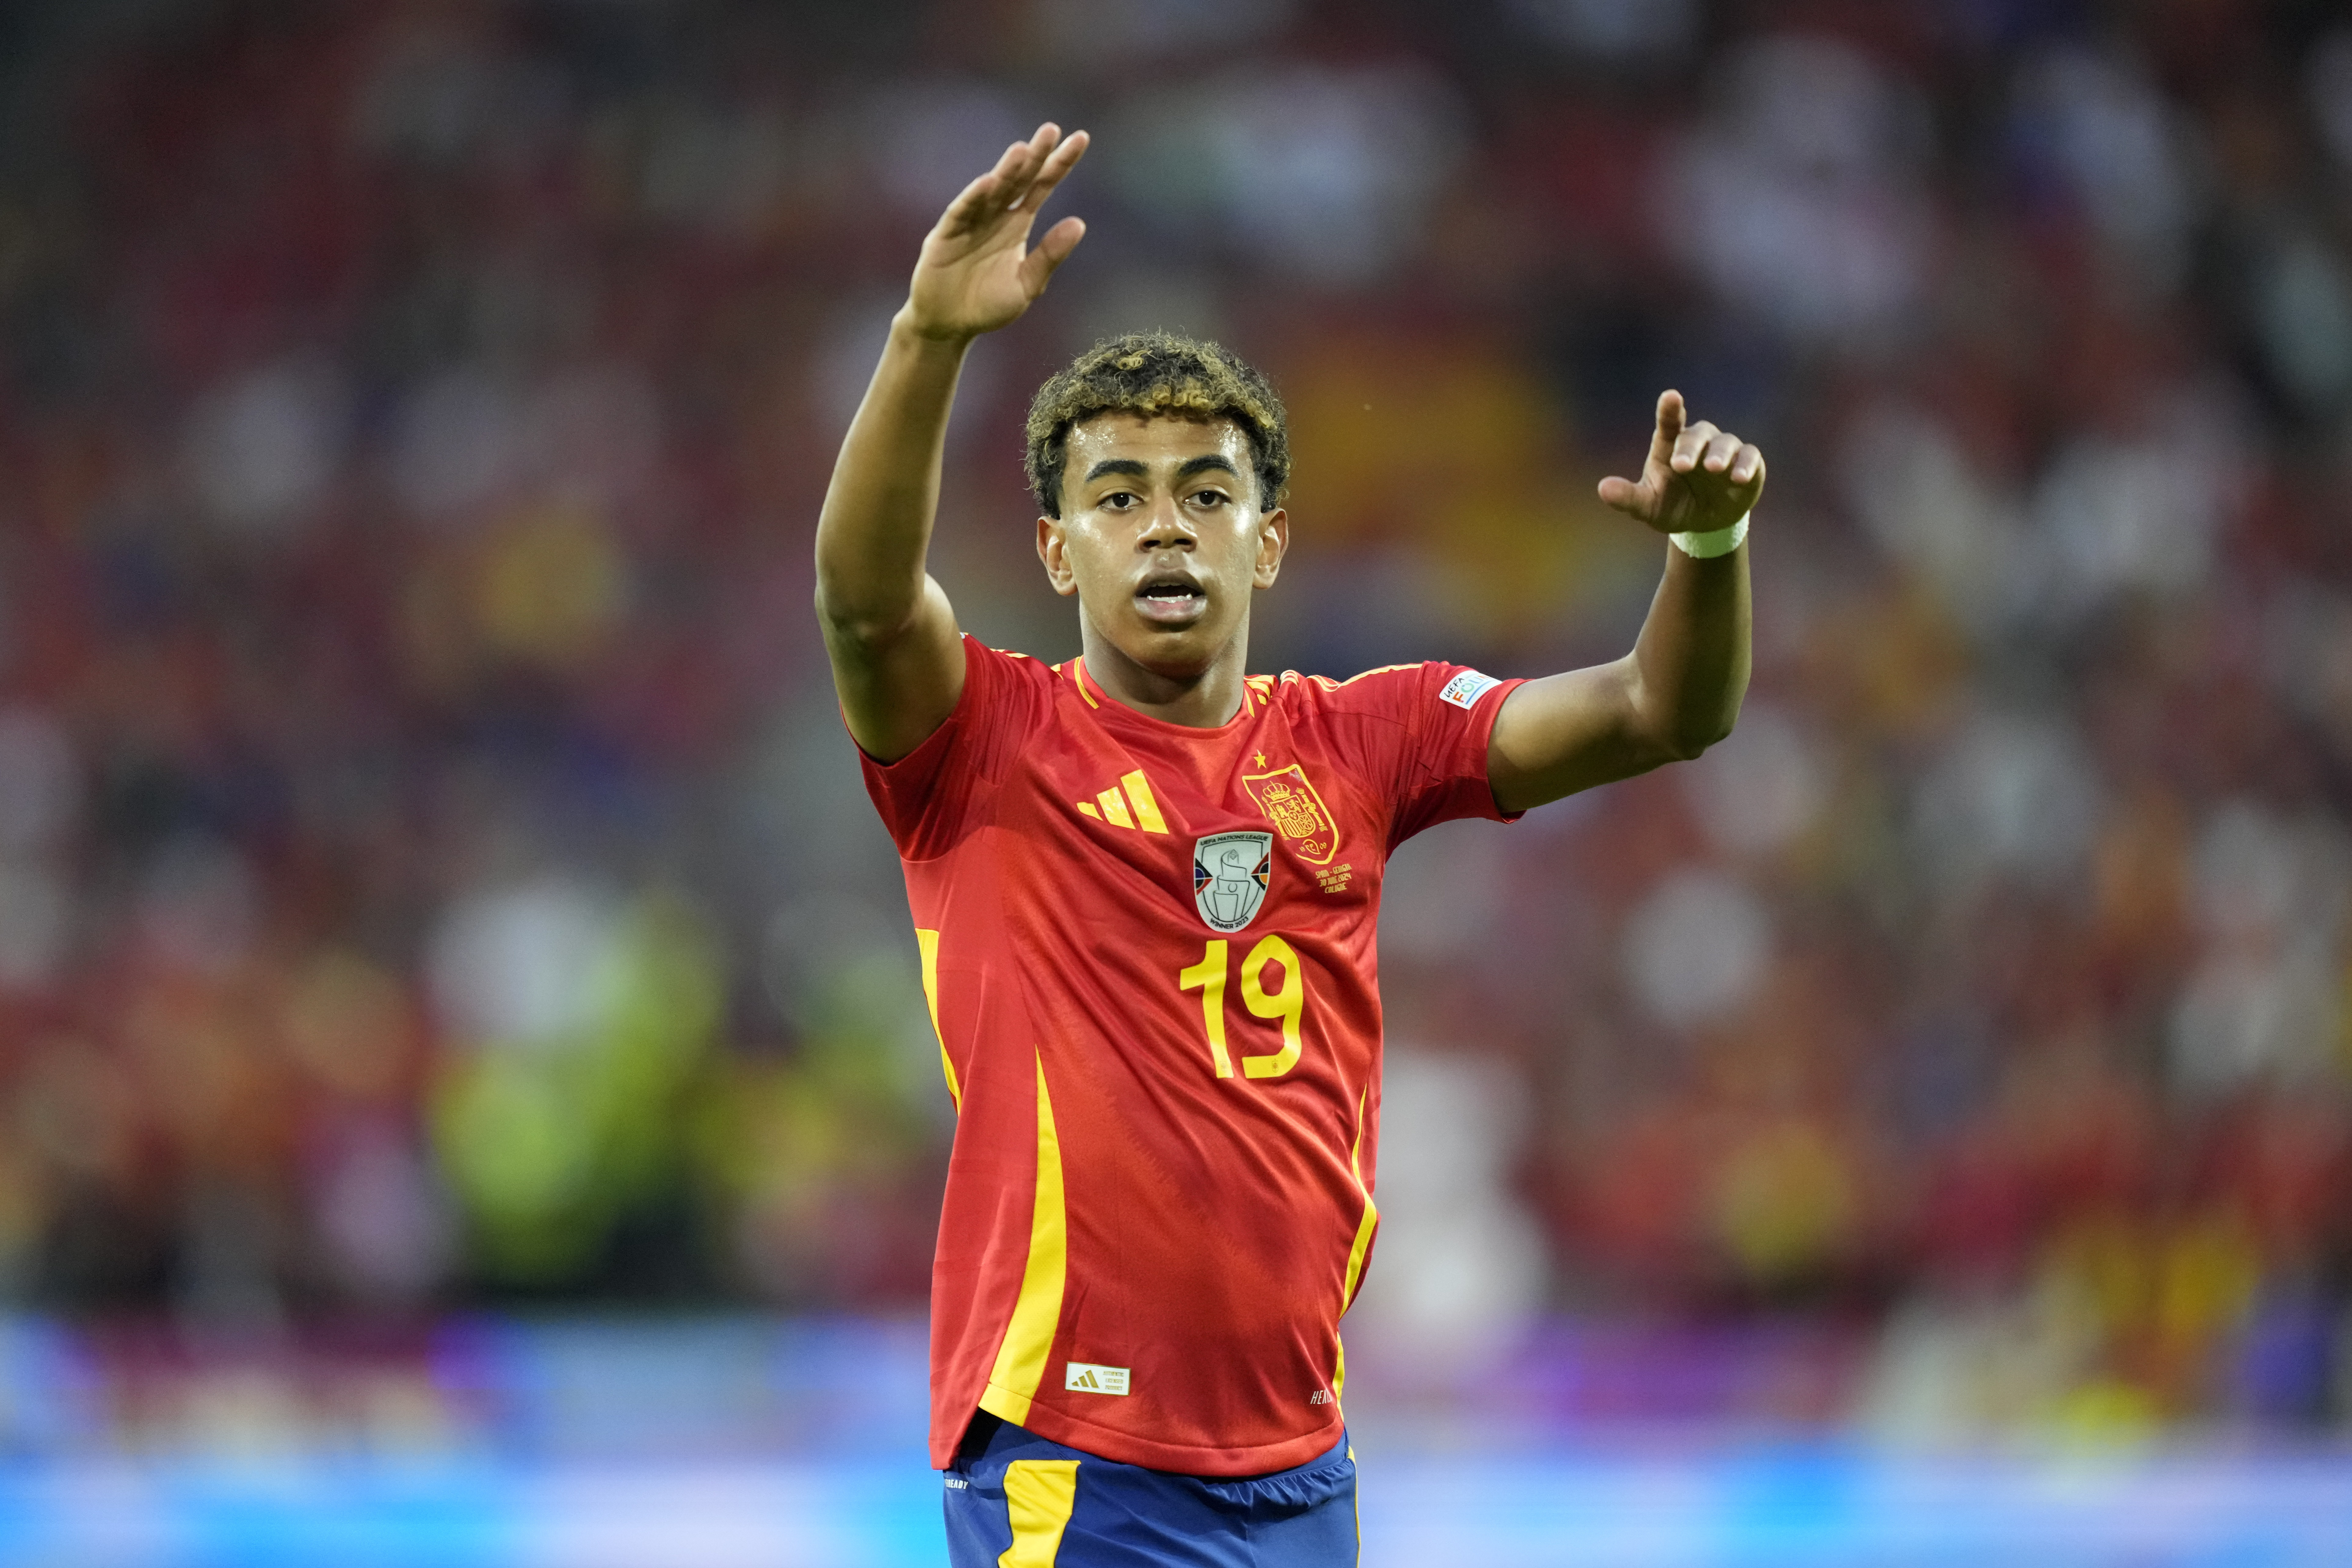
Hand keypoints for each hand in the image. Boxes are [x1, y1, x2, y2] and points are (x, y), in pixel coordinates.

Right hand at [904, 123, 1088, 342]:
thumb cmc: (988, 305)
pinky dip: (973, 198)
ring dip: (1006, 170)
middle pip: (1018, 179)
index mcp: (1017, 223)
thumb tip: (1080, 223)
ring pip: (991, 190)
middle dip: (1035, 156)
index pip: (1042, 186)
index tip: (1081, 138)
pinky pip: (962, 212)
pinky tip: (987, 183)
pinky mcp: (946, 236)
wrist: (950, 325)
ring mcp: (970, 222)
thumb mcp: (1027, 283)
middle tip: (1052, 130)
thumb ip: (1050, 255)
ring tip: (1023, 150)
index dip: (1060, 164)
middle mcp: (995, 215)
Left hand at [1598, 390, 1764, 535]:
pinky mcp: (1748, 464)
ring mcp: (1724, 451)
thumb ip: (1627, 497)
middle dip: (1690, 447)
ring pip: (1726, 442)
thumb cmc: (1671, 506)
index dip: (1670, 410)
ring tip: (1714, 468)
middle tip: (1682, 465)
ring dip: (1720, 454)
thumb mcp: (1647, 506)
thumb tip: (1602, 489)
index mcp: (1670, 446)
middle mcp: (1698, 442)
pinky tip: (1738, 477)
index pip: (1669, 423)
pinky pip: (1750, 456)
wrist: (1703, 524)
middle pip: (1696, 434)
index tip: (1670, 397)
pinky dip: (1746, 464)